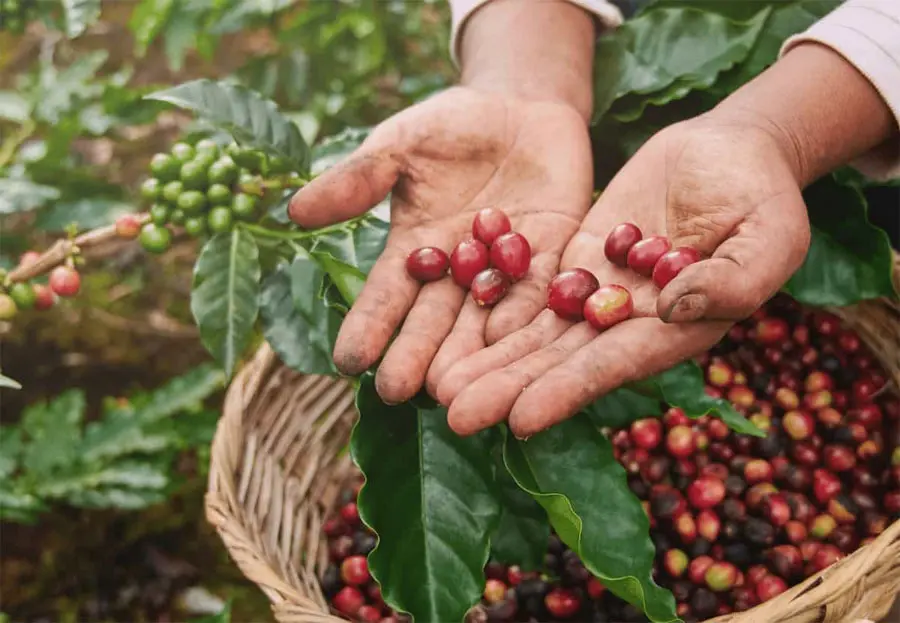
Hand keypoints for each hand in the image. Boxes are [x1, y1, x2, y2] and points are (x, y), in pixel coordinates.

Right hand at [289, 86, 592, 402]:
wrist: (520, 108)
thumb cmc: (449, 125)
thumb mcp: (399, 145)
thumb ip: (357, 179)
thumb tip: (293, 210)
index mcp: (414, 251)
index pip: (386, 296)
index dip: (368, 326)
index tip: (348, 359)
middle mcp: (456, 274)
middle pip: (434, 321)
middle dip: (416, 355)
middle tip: (399, 392)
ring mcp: (504, 271)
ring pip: (484, 321)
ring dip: (470, 356)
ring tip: (455, 391)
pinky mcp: (552, 259)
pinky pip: (540, 293)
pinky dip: (527, 318)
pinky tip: (513, 347)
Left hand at [436, 113, 811, 436]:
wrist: (730, 153)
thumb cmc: (764, 195)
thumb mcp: (769, 235)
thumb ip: (733, 278)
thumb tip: (670, 307)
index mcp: (677, 331)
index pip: (614, 365)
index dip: (567, 391)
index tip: (520, 419)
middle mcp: (630, 324)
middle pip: (561, 360)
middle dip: (509, 388)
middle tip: (454, 415)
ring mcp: (599, 293)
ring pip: (537, 331)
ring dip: (490, 359)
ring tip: (438, 387)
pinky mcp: (577, 261)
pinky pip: (532, 287)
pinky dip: (496, 308)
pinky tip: (453, 328)